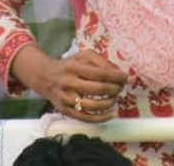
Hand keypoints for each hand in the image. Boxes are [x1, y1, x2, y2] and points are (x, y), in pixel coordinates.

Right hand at [13, 47, 127, 123]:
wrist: (45, 76)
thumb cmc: (69, 65)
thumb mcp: (84, 56)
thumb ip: (102, 62)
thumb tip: (119, 74)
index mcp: (74, 67)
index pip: (100, 73)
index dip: (117, 77)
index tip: (129, 78)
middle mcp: (69, 83)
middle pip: (98, 89)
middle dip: (115, 89)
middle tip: (121, 87)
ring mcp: (66, 98)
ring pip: (92, 106)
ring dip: (109, 103)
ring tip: (115, 98)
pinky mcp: (65, 111)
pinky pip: (85, 118)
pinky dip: (101, 118)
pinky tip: (111, 113)